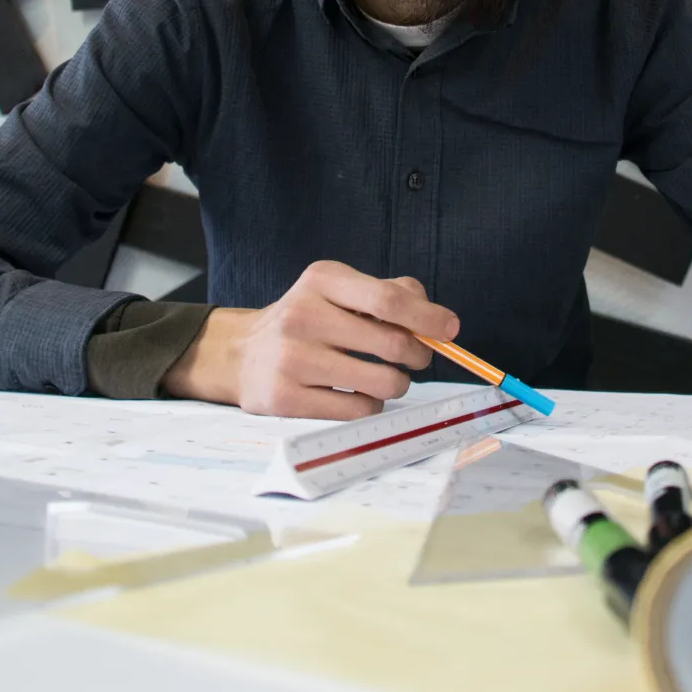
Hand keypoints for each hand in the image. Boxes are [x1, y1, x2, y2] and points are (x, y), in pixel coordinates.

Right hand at [161, 260, 459, 418]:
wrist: (241, 354)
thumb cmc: (306, 320)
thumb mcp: (337, 290)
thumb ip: (389, 293)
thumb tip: (435, 318)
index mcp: (322, 280)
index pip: (387, 299)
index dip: (427, 318)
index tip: (450, 330)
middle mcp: (303, 315)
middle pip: (391, 344)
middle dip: (419, 356)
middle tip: (417, 359)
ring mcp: (292, 359)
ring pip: (381, 383)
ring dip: (395, 385)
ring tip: (382, 378)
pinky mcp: (286, 398)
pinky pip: (358, 410)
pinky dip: (370, 406)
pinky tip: (355, 394)